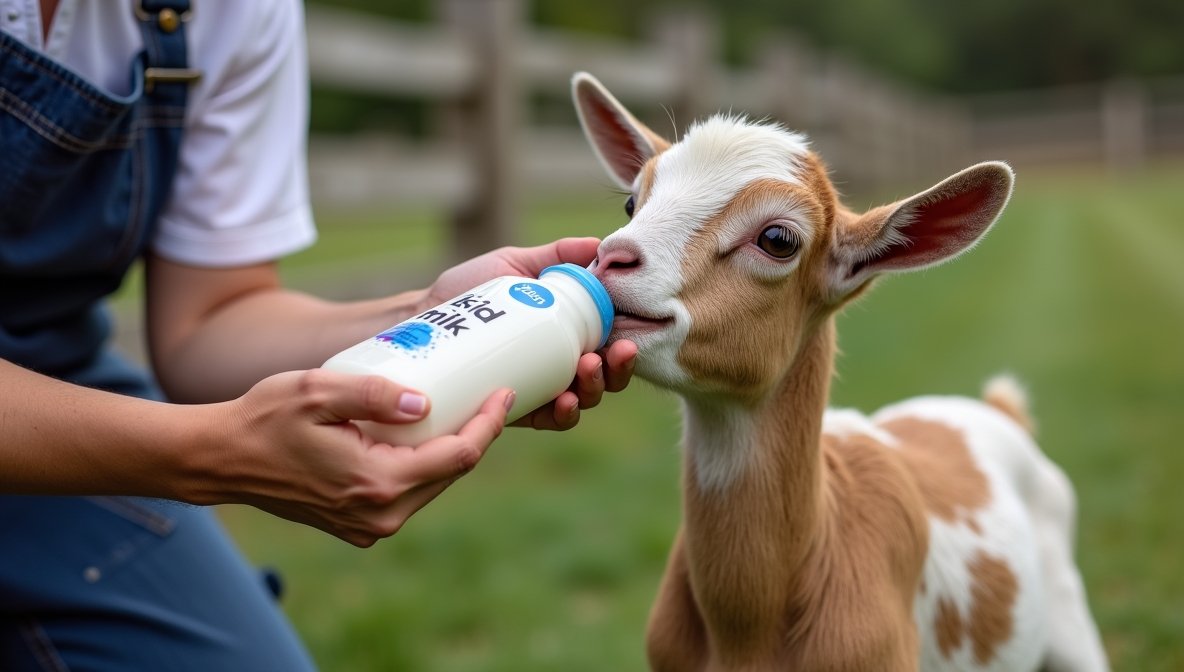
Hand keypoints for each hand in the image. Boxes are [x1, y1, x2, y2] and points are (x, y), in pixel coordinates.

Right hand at [200, 369, 512, 546]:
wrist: (221, 460)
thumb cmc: (265, 418)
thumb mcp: (318, 390)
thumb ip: (374, 394)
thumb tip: (425, 403)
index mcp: (376, 483)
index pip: (457, 456)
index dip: (488, 424)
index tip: (505, 392)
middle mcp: (379, 515)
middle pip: (451, 472)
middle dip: (476, 434)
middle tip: (490, 393)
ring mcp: (368, 526)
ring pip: (432, 484)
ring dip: (449, 449)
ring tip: (464, 407)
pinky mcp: (358, 526)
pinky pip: (408, 493)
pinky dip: (422, 464)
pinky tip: (427, 434)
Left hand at [427, 237, 637, 430]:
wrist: (423, 317)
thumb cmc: (469, 291)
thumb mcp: (515, 264)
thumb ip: (555, 255)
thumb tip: (599, 243)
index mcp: (569, 330)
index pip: (611, 340)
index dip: (626, 343)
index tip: (627, 335)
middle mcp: (562, 362)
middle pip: (606, 375)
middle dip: (617, 370)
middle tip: (608, 354)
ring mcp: (542, 386)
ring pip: (584, 398)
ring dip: (595, 388)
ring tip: (586, 368)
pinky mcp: (518, 408)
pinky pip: (552, 419)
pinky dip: (565, 414)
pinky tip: (564, 401)